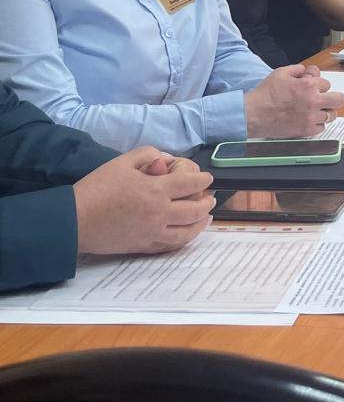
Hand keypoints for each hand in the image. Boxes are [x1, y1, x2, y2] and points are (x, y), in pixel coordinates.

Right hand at [74, 147, 214, 254]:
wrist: (74, 220)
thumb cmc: (97, 188)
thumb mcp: (122, 162)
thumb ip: (148, 155)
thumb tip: (166, 160)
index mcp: (156, 189)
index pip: (190, 183)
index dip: (203, 180)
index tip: (207, 178)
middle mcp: (160, 212)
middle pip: (195, 209)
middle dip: (207, 202)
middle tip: (211, 198)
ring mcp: (153, 232)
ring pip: (187, 231)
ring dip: (201, 223)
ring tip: (207, 217)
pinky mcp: (143, 246)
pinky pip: (170, 245)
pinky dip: (184, 239)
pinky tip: (187, 234)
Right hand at [245, 65, 343, 137]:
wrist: (254, 114)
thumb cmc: (265, 94)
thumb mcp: (280, 73)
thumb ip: (297, 69)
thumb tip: (306, 70)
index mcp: (309, 85)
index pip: (327, 84)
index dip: (319, 85)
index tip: (313, 88)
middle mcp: (314, 101)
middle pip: (339, 100)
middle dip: (333, 98)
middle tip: (325, 100)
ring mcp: (311, 117)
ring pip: (331, 115)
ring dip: (325, 112)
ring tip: (314, 111)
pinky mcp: (306, 130)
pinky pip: (321, 128)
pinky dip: (317, 124)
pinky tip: (308, 120)